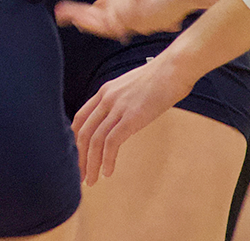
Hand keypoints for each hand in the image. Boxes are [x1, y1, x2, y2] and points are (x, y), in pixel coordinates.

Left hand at [72, 55, 193, 184]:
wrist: (174, 69)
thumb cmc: (160, 78)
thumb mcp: (132, 87)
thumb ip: (122, 101)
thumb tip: (122, 117)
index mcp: (104, 91)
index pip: (80, 119)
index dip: (76, 140)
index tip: (78, 156)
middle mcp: (106, 99)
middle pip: (83, 132)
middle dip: (79, 157)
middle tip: (80, 175)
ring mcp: (118, 108)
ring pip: (95, 140)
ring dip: (91, 163)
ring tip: (91, 180)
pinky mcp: (132, 117)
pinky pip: (112, 143)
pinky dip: (107, 160)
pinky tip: (108, 172)